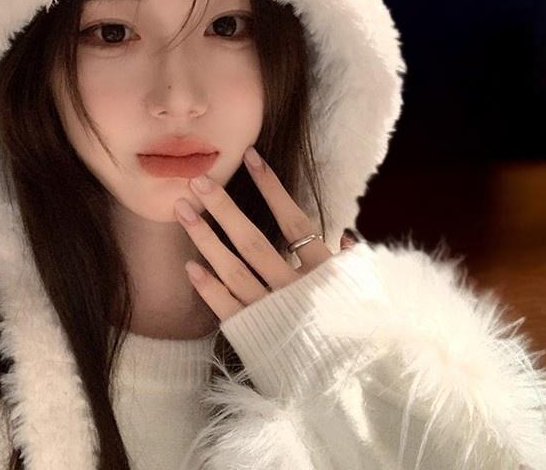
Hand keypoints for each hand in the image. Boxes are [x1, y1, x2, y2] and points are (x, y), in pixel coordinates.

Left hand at [174, 146, 354, 322]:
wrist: (353, 387)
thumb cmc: (359, 331)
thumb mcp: (363, 292)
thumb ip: (350, 263)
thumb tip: (345, 236)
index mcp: (322, 271)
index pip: (292, 220)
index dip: (271, 188)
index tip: (249, 157)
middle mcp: (294, 288)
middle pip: (252, 241)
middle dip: (223, 208)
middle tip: (197, 181)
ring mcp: (272, 312)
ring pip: (233, 269)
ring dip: (205, 238)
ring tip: (182, 211)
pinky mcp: (256, 335)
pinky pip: (228, 308)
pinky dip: (208, 288)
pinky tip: (189, 265)